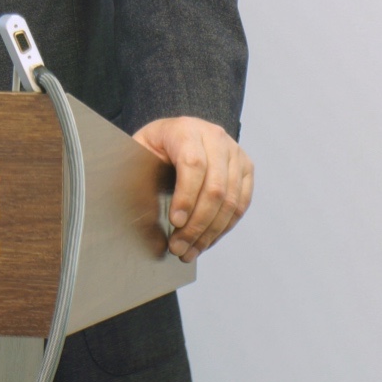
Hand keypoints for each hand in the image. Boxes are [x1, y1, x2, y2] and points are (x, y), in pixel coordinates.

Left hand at [133, 116, 252, 260]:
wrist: (172, 137)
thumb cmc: (150, 150)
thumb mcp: (136, 157)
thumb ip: (138, 180)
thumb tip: (144, 221)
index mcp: (185, 130)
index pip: (193, 165)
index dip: (186, 197)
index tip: (174, 222)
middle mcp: (215, 137)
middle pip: (215, 187)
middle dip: (197, 224)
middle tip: (177, 247)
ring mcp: (234, 152)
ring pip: (231, 199)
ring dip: (210, 232)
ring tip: (189, 251)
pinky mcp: (245, 168)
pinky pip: (241, 204)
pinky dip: (224, 228)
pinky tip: (205, 241)